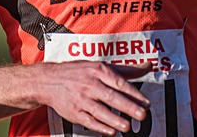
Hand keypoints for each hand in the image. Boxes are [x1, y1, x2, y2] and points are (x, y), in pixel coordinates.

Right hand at [37, 61, 152, 134]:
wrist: (49, 80)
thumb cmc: (79, 72)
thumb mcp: (100, 66)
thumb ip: (125, 70)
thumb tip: (147, 67)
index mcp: (98, 70)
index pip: (119, 82)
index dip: (134, 93)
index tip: (146, 103)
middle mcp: (90, 84)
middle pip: (111, 97)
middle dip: (128, 107)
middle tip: (142, 114)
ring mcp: (81, 99)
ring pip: (100, 111)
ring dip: (115, 120)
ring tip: (127, 126)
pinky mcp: (74, 112)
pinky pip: (89, 121)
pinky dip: (100, 127)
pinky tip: (111, 132)